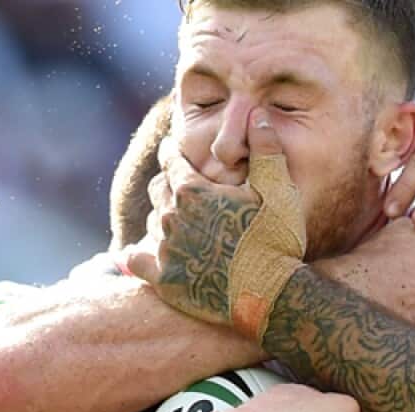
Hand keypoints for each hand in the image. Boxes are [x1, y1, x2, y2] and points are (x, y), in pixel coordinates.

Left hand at [128, 111, 293, 327]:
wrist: (270, 294)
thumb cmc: (276, 239)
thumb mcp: (278, 188)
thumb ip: (265, 149)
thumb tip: (258, 113)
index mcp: (193, 191)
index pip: (171, 160)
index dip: (171, 152)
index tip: (171, 148)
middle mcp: (171, 217)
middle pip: (157, 189)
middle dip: (167, 183)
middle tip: (177, 185)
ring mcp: (165, 249)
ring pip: (151, 222)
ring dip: (160, 217)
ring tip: (174, 220)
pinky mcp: (164, 280)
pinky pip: (136, 260)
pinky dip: (136, 255)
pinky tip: (137, 254)